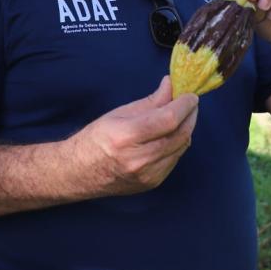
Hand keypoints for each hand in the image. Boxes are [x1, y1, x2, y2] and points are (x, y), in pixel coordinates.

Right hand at [71, 76, 198, 195]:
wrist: (79, 173)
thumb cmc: (96, 139)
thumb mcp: (119, 113)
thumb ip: (150, 101)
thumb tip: (171, 86)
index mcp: (126, 136)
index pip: (168, 119)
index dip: (184, 105)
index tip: (190, 95)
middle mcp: (139, 159)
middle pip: (180, 134)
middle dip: (190, 115)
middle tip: (190, 103)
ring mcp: (147, 175)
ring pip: (181, 147)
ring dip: (186, 129)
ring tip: (181, 116)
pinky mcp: (153, 183)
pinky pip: (175, 159)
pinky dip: (177, 144)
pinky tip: (170, 135)